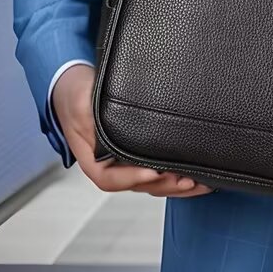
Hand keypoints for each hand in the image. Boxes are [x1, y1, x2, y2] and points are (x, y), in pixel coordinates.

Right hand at [52, 64, 214, 197]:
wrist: (73, 86)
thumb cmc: (75, 96)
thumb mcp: (81, 103)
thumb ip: (94, 117)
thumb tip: (109, 125)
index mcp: (93, 160)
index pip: (112, 178)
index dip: (133, 178)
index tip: (154, 173)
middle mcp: (110, 164)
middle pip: (139, 184)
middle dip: (166, 185)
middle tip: (189, 181)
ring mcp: (124, 160)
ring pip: (151, 181)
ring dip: (175, 183)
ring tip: (200, 182)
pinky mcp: (136, 152)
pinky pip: (155, 168)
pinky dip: (173, 172)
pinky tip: (192, 170)